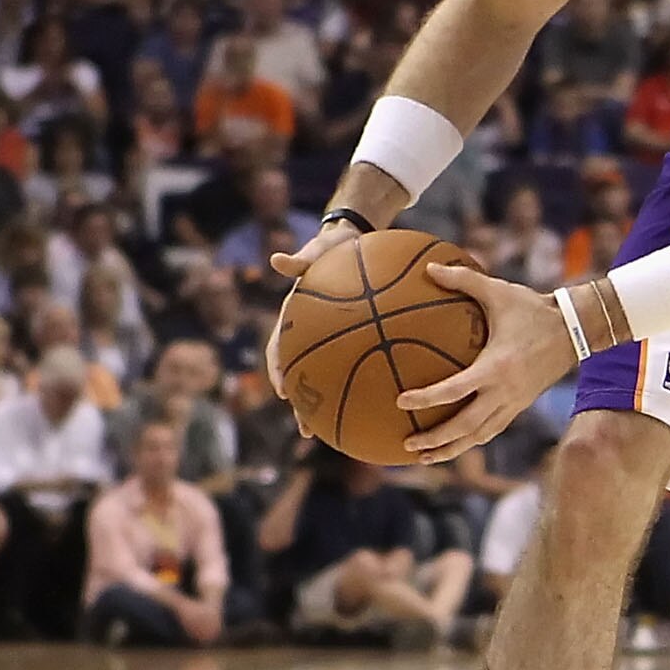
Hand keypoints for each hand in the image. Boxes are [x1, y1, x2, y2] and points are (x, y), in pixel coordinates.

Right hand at [266, 226, 353, 416]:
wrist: (353, 238)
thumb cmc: (335, 244)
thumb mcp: (319, 248)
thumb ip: (301, 258)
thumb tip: (278, 260)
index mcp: (295, 316)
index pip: (279, 348)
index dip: (279, 371)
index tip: (282, 391)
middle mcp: (312, 333)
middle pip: (303, 376)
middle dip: (303, 404)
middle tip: (308, 429)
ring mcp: (335, 338)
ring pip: (331, 377)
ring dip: (334, 405)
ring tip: (344, 431)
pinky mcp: (357, 336)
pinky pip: (364, 360)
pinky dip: (372, 379)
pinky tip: (391, 398)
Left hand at [394, 264, 574, 464]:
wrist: (575, 329)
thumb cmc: (533, 308)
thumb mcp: (499, 291)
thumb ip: (463, 279)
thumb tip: (429, 268)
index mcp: (496, 366)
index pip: (454, 390)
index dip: (426, 398)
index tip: (400, 401)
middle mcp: (505, 391)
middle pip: (466, 426)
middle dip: (436, 439)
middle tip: (408, 444)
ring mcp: (514, 402)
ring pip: (479, 436)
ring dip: (452, 449)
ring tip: (424, 456)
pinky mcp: (520, 405)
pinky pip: (492, 430)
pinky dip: (471, 440)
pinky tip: (453, 444)